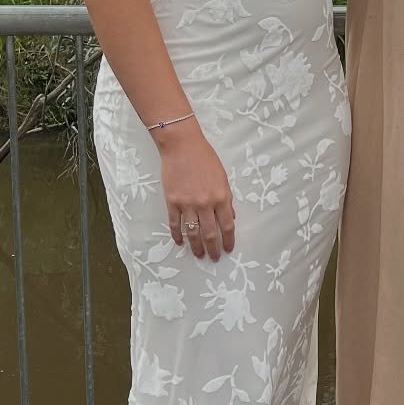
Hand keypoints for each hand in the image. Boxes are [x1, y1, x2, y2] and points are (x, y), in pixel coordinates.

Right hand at [157, 120, 235, 259]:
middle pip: (210, 233)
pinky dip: (177, 235)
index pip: (227, 225)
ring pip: (193, 232)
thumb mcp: (223, 178)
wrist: (182, 146)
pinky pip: (175, 223)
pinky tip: (180, 242)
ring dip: (196, 247)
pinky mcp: (172, 202)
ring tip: (198, 255)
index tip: (228, 249)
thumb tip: (231, 217)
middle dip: (213, 249)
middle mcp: (205, 203)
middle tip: (214, 258)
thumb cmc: (205, 158)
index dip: (228, 240)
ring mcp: (187, 204)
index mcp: (221, 197)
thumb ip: (227, 199)